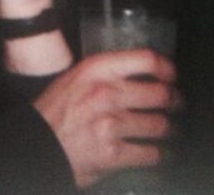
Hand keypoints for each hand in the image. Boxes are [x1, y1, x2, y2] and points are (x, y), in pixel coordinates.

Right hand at [33, 50, 178, 187]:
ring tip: (170, 130)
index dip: (167, 67)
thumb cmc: (53, 110)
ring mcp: (111, 124)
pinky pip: (151, 153)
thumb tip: (136, 72)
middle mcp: (107, 93)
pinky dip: (159, 155)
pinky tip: (160, 153)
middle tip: (177, 104)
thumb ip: (104, 73)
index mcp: (97, 69)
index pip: (146, 59)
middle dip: (175, 101)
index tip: (172, 75)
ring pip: (160, 125)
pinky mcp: (113, 153)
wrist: (36, 143)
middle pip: (161, 93)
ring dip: (169, 130)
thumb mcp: (75, 77)